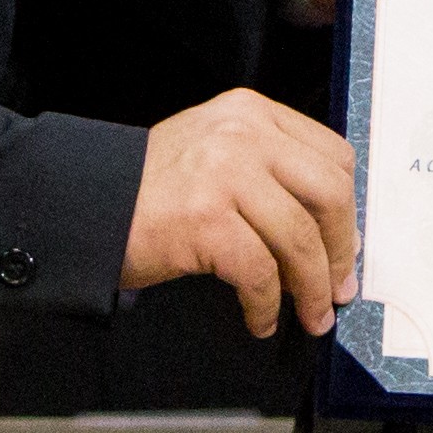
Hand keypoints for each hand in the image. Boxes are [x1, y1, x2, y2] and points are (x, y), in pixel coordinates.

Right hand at [123, 88, 360, 335]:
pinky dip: (266, 305)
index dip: (347, 210)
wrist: (85, 203)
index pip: (332, 157)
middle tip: (338, 288)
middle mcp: (243, 134)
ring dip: (311, 289)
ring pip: (299, 239)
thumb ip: (271, 172)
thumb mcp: (216, 152)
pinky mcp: (205, 219)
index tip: (344, 246)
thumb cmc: (152, 187)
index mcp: (252, 113)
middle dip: (340, 251)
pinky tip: (260, 319)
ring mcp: (224, 174)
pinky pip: (260, 272)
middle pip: (329, 194)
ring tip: (311, 315)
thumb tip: (332, 232)